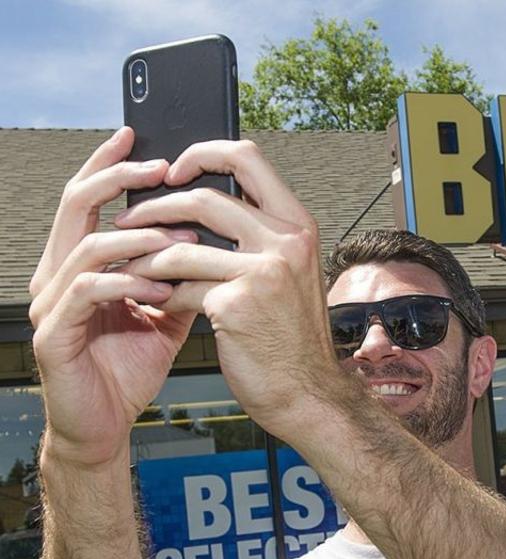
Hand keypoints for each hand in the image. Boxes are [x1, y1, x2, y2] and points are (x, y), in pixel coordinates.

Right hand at [29, 127, 197, 467]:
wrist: (108, 424)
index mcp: (79, 264)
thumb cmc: (129, 367)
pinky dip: (127, 282)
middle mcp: (56, 276)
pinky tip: (161, 285)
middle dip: (117, 180)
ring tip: (179, 238)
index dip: (109, 165)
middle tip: (159, 168)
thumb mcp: (166, 311)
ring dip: (137, 238)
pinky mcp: (52, 334)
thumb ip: (180, 272)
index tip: (140, 137)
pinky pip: (89, 292)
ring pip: (86, 247)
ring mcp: (49, 304)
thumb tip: (215, 235)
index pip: (89, 200)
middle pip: (75, 206)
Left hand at [110, 140, 334, 436]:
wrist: (308, 390)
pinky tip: (157, 304)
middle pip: (203, 197)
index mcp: (297, 225)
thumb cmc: (292, 336)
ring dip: (145, 258)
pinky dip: (161, 295)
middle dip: (154, 207)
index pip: (247, 158)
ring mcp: (263, 272)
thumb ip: (258, 236)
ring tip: (132, 267)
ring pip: (181, 246)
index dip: (203, 153)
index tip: (174, 170)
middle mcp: (285, 241)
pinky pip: (180, 287)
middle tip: (130, 220)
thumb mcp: (289, 272)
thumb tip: (203, 205)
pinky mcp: (236, 305)